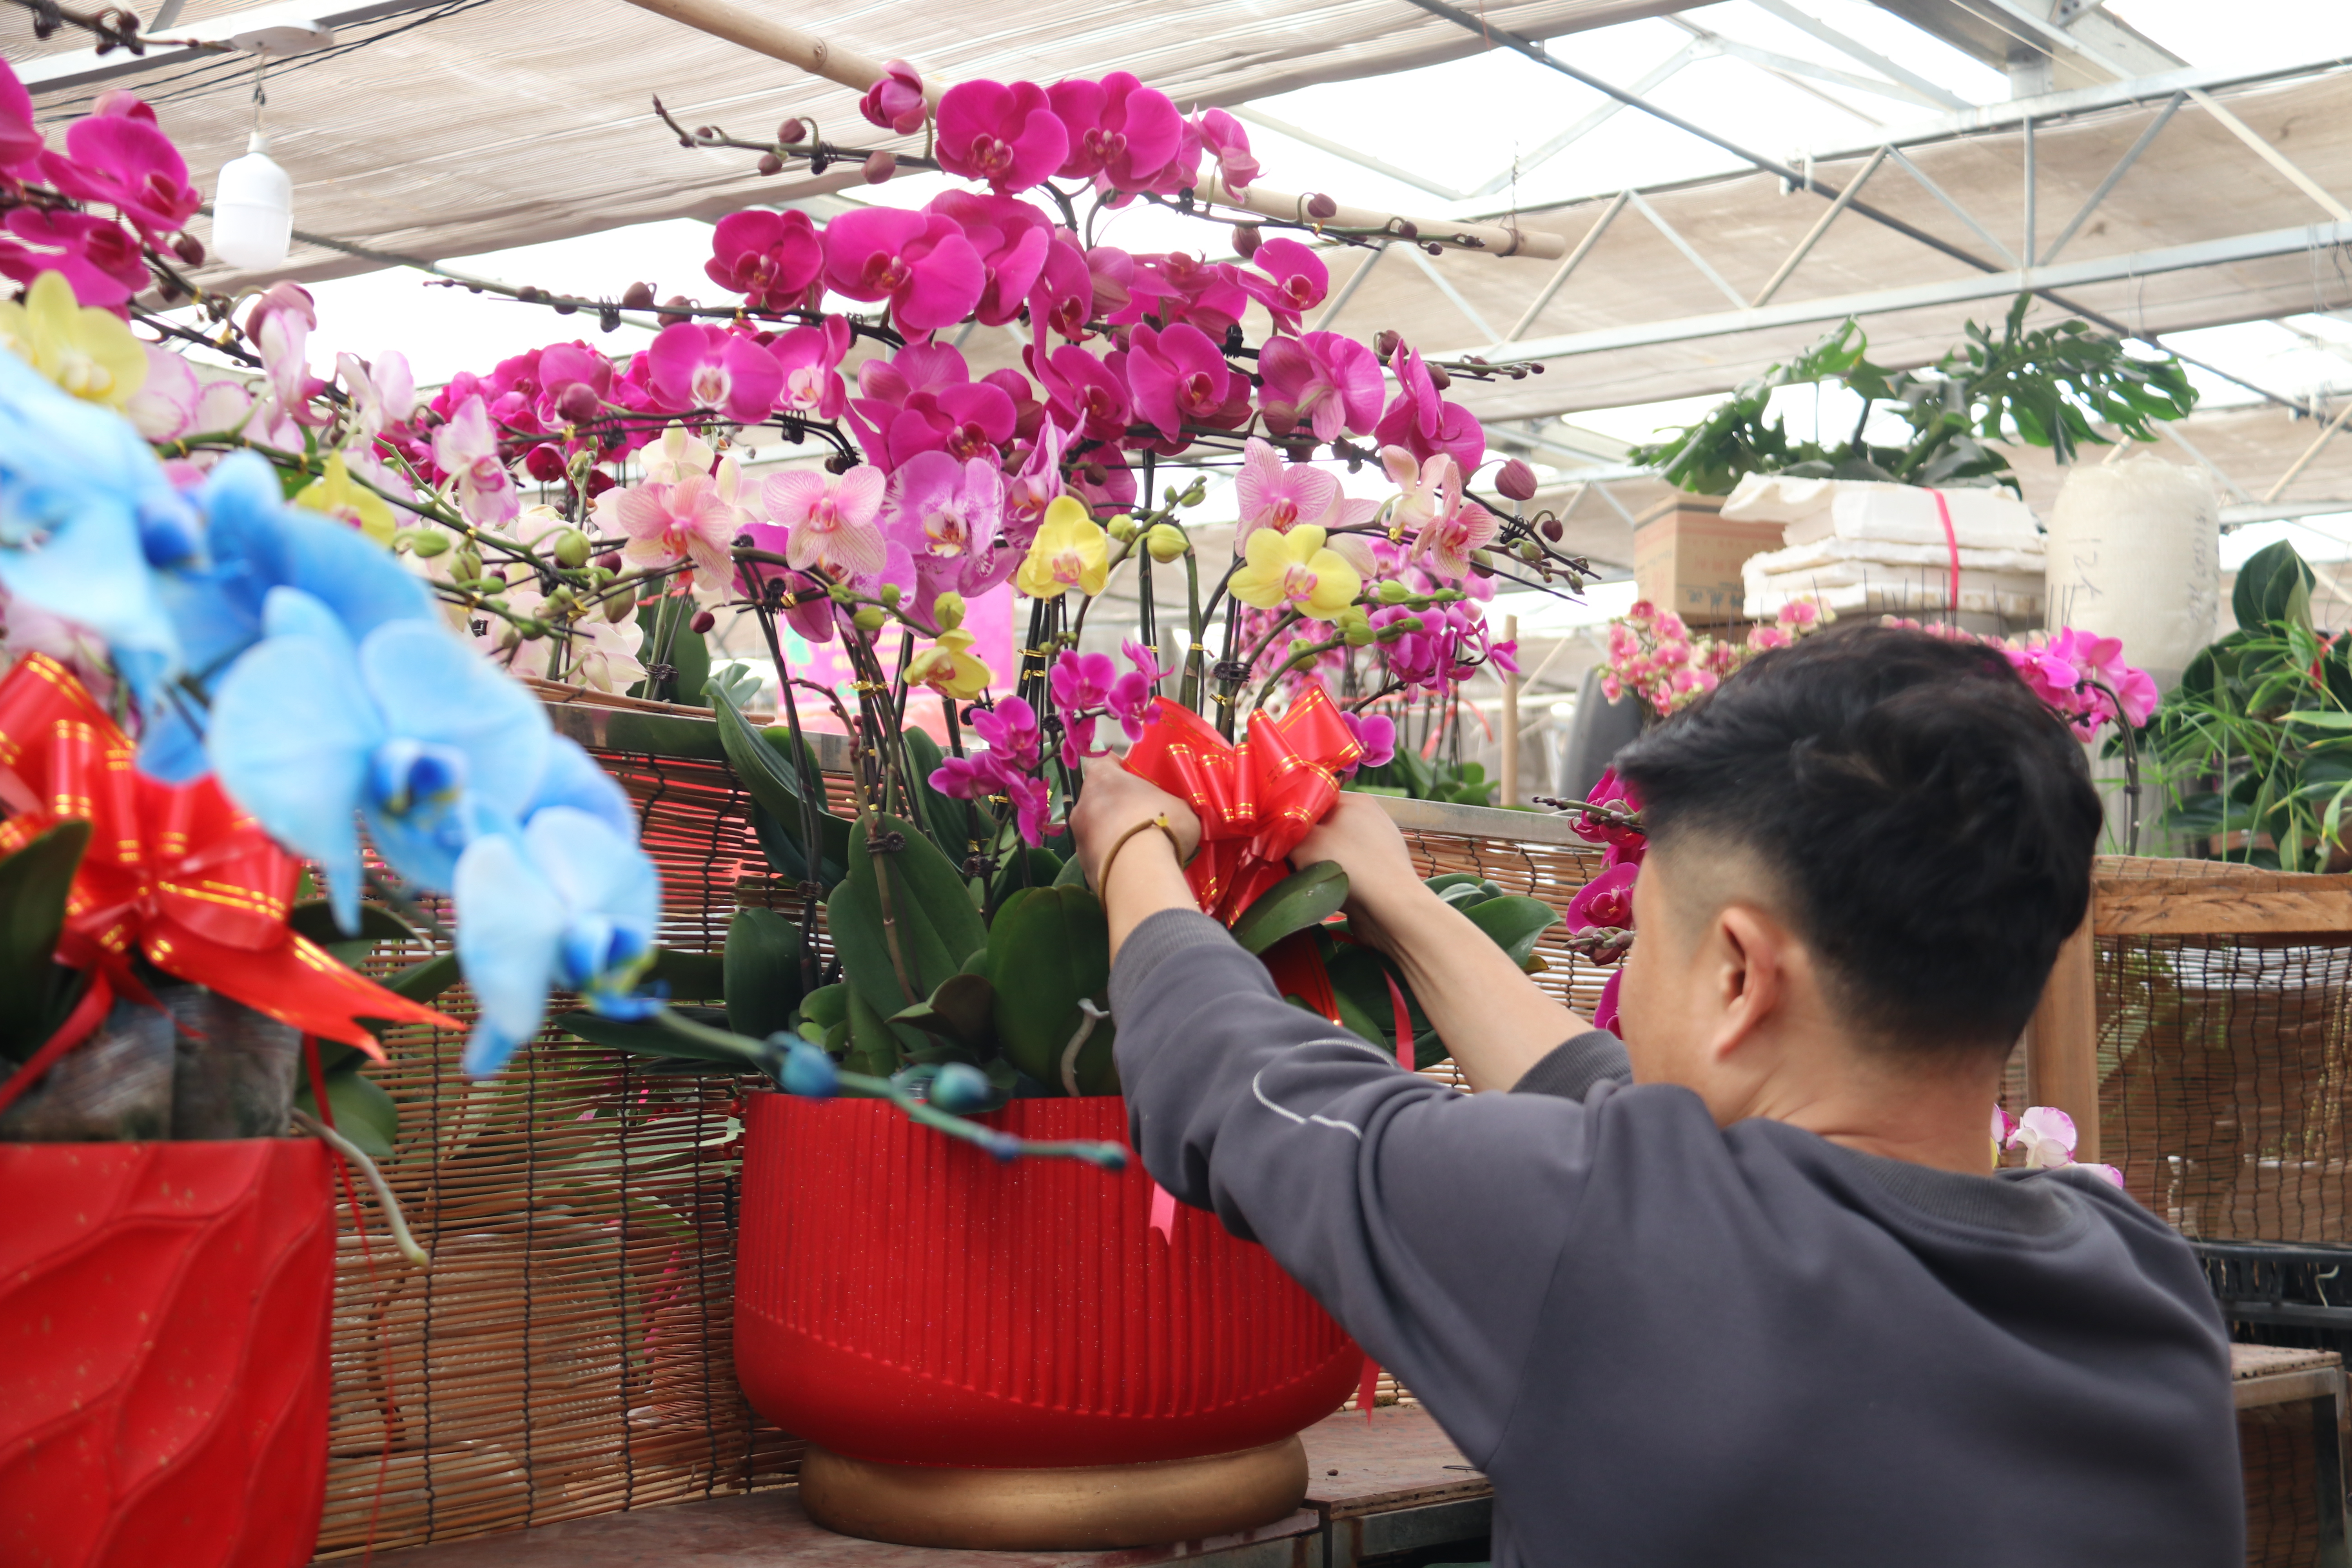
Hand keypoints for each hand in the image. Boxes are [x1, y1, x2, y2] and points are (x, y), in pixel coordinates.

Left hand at [1070, 755, 1200, 887]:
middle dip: (1117, 805)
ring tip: (1139, 848)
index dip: (1116, 766)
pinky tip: (1132, 868)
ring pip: (1096, 829)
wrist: (1139, 872)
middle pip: (1098, 797)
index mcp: (1103, 779)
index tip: (1132, 775)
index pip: (1100, 760)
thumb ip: (1170, 805)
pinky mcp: (1083, 866)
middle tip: (1141, 815)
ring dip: (1113, 835)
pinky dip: (1112, 859)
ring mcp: (1079, 837)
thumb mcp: (1181, 808)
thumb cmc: (1159, 826)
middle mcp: (1083, 804)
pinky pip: (1099, 857)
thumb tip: (1175, 815)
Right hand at [1290, 792, 1431, 951]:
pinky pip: (1346, 869)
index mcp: (1356, 801)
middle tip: (1285, 857)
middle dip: (1302, 843)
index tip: (1275, 834)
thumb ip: (1284, 834)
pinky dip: (1332, 877)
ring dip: (1316, 863)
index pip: (1314, 799)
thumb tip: (1274, 835)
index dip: (1292, 816)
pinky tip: (1324, 889)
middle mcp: (1370, 818)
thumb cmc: (1350, 866)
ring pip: (1332, 849)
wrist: (1392, 909)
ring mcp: (1377, 845)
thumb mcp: (1305, 843)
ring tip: (1303, 876)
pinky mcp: (1379, 871)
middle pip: (1322, 825)